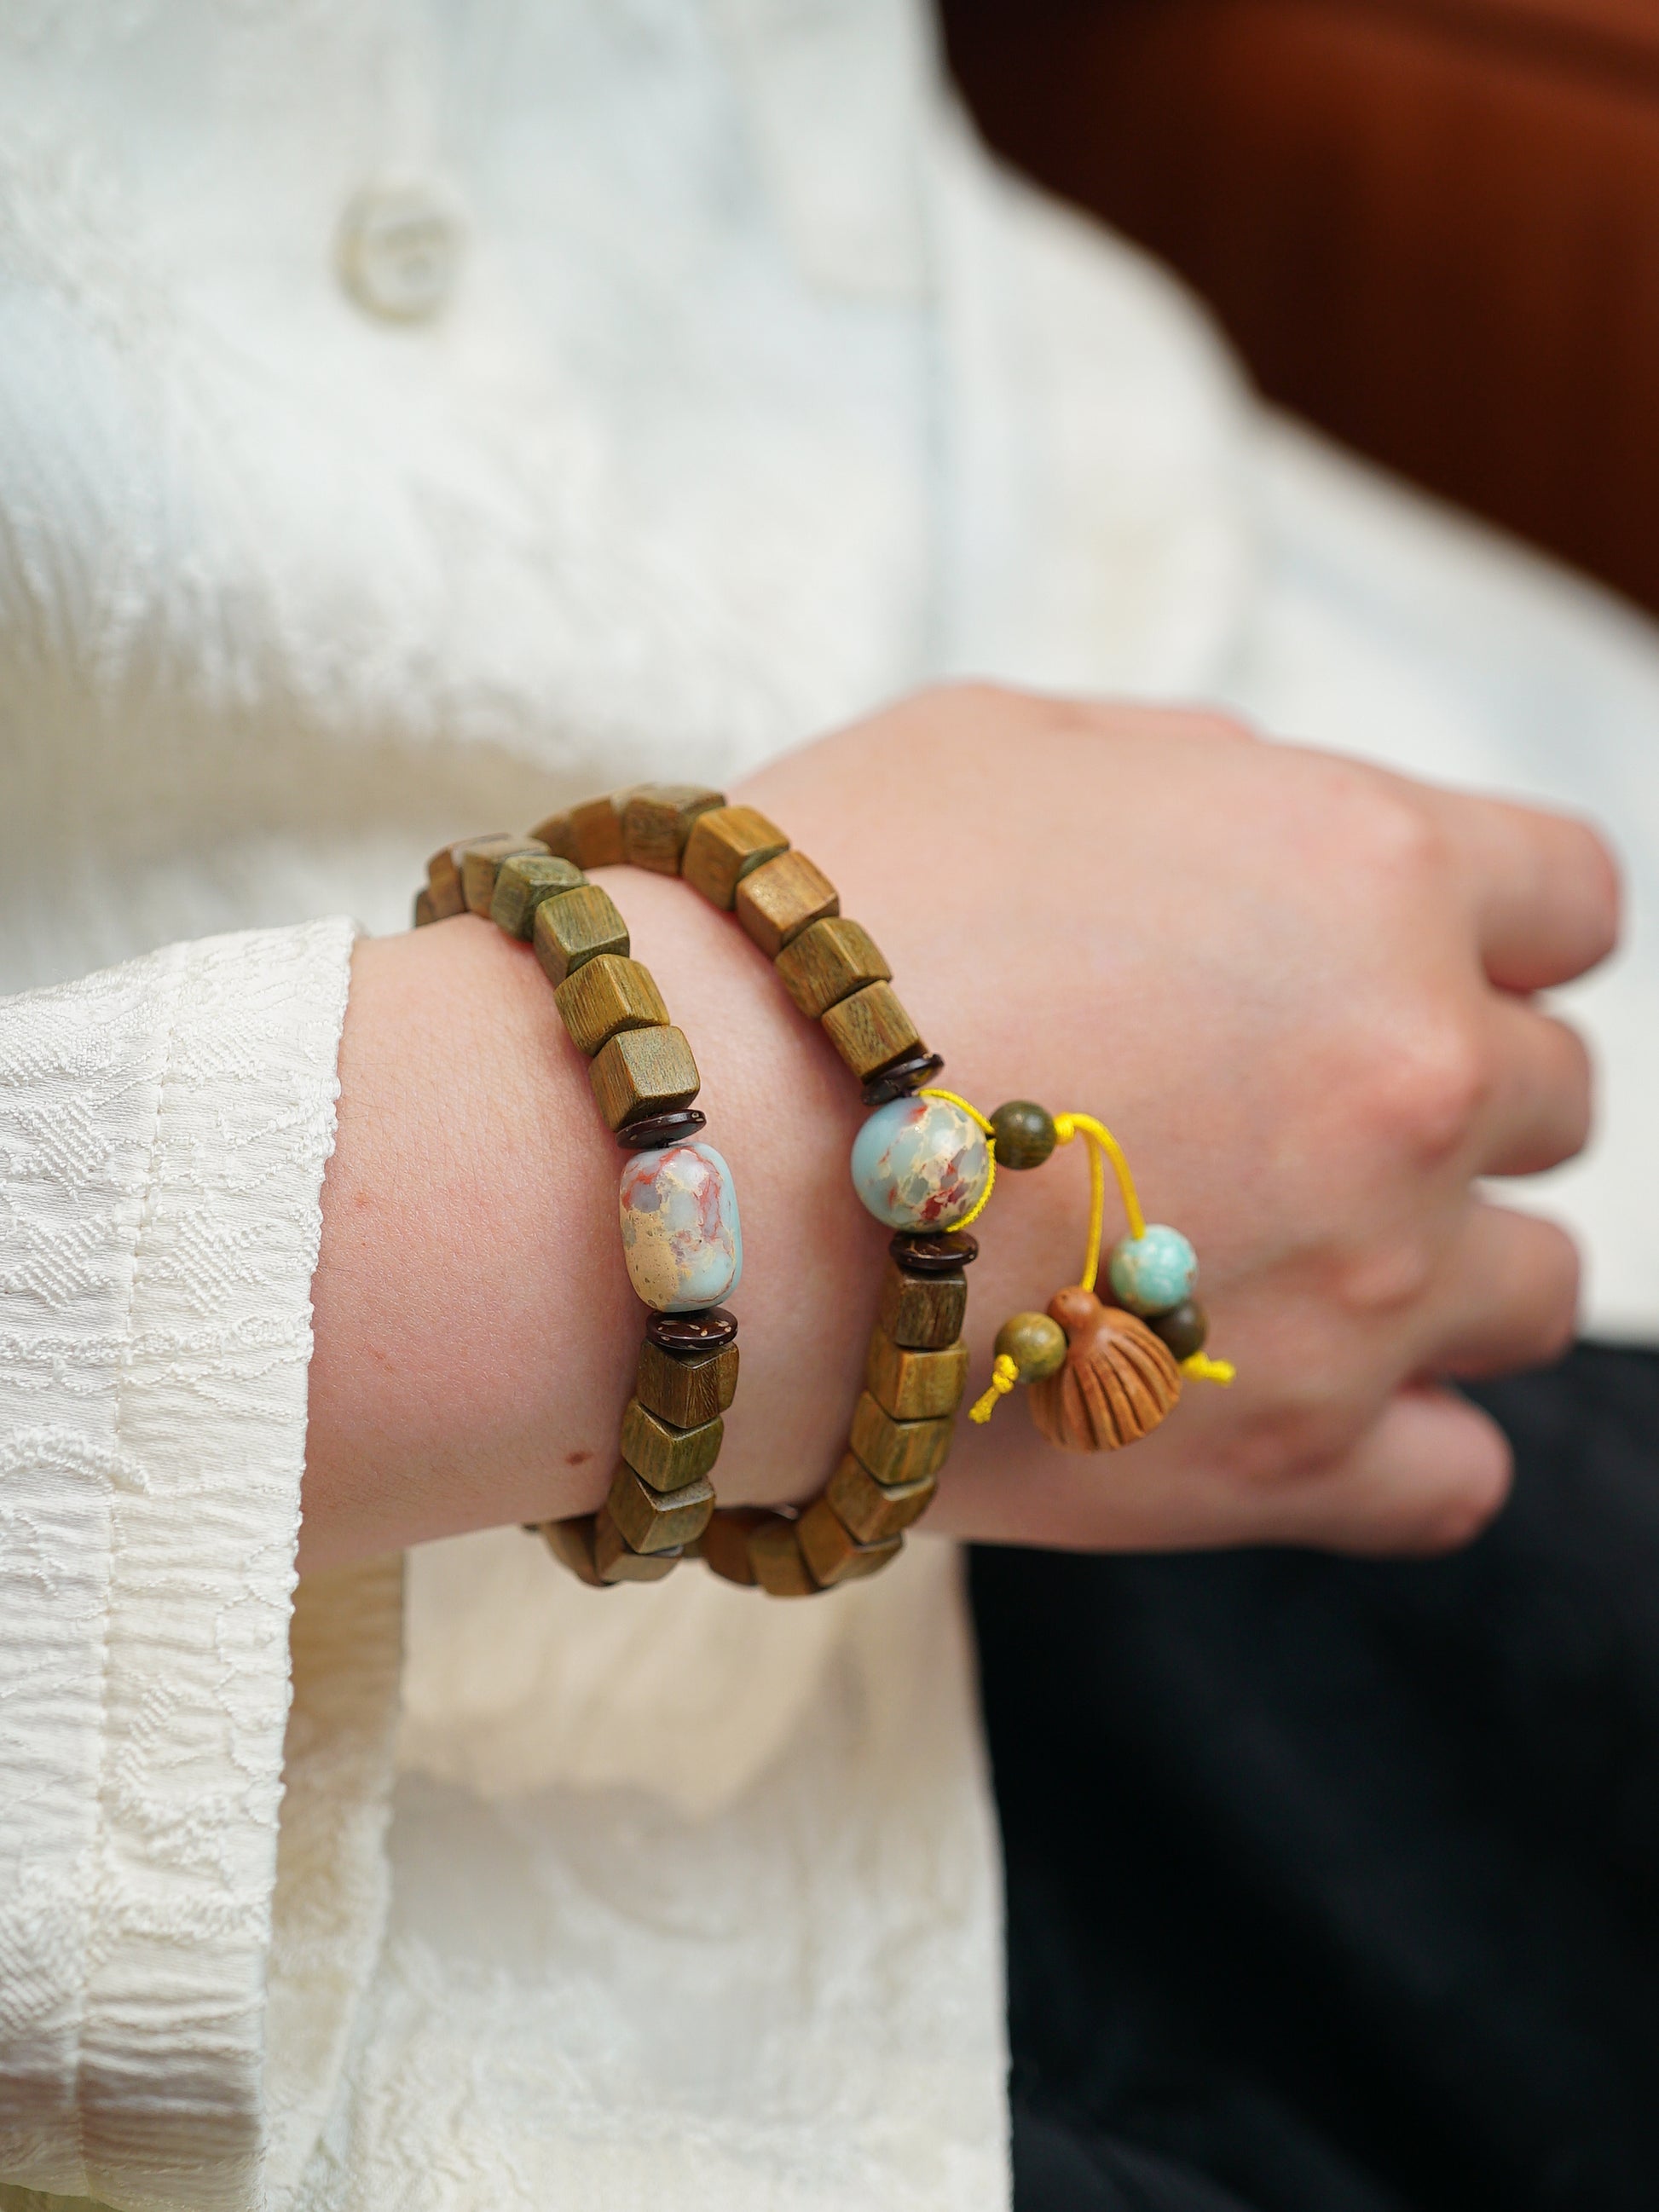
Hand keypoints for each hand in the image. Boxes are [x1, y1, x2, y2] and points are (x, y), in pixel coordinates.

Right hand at [303, 685, 1617, 1566]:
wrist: (680, 1156)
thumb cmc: (814, 928)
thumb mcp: (1016, 749)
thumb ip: (1212, 783)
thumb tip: (1282, 837)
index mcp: (1366, 873)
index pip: (1569, 894)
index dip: (1497, 922)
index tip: (1419, 954)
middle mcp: (1411, 1075)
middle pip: (1549, 1094)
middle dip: (1441, 1087)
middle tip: (1282, 1103)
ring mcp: (1367, 1285)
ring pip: (1536, 1290)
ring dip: (1442, 1264)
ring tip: (1280, 1257)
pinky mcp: (1282, 1460)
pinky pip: (1457, 1478)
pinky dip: (1401, 1444)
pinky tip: (1285, 1394)